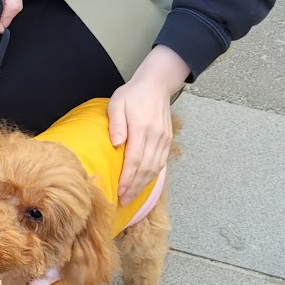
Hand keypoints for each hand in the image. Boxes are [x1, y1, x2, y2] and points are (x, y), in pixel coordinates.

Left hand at [108, 45, 189, 204]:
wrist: (156, 84)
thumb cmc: (133, 94)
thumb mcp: (117, 103)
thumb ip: (116, 124)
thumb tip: (116, 144)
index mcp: (142, 128)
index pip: (134, 160)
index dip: (127, 178)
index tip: (119, 191)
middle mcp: (155, 136)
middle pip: (146, 168)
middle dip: (134, 187)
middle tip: (123, 200)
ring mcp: (164, 139)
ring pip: (155, 168)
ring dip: (143, 184)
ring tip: (131, 196)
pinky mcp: (167, 140)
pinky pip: (161, 162)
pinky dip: (152, 175)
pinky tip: (143, 183)